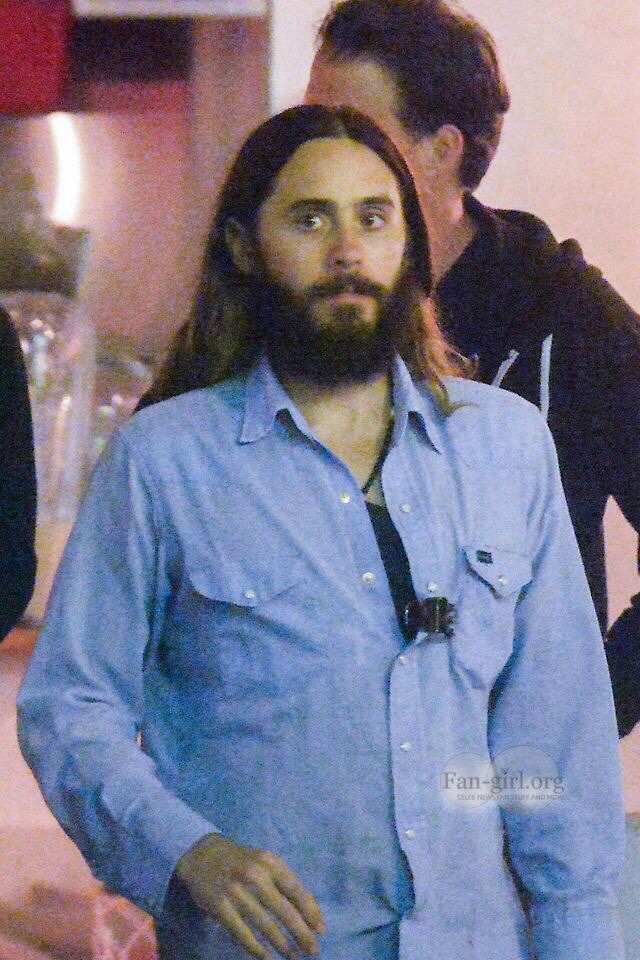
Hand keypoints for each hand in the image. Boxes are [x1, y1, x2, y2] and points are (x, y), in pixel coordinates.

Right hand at [174, 833, 325, 958]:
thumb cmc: (242, 861)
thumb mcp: (264, 862)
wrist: (202, 854)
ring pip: (266, 926)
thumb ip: (283, 882)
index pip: (297, 890)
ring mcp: (237, 892)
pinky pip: (243, 934)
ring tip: (294, 956)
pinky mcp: (220, 908)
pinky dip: (257, 949)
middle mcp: (255, 876)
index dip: (311, 912)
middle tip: (313, 950)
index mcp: (270, 862)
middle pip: (285, 911)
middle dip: (302, 934)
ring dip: (283, 945)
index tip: (321, 930)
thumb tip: (308, 912)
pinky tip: (268, 958)